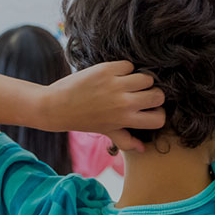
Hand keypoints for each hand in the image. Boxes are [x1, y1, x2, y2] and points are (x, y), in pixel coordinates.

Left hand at [42, 61, 164, 149]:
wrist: (56, 106)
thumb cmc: (82, 120)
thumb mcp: (106, 132)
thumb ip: (126, 140)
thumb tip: (143, 149)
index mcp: (125, 120)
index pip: (159, 118)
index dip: (157, 113)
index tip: (150, 109)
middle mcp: (123, 103)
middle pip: (158, 95)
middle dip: (153, 94)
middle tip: (141, 94)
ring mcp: (116, 85)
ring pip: (147, 78)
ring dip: (140, 79)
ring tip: (129, 83)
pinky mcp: (107, 69)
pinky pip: (130, 65)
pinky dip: (125, 69)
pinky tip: (116, 74)